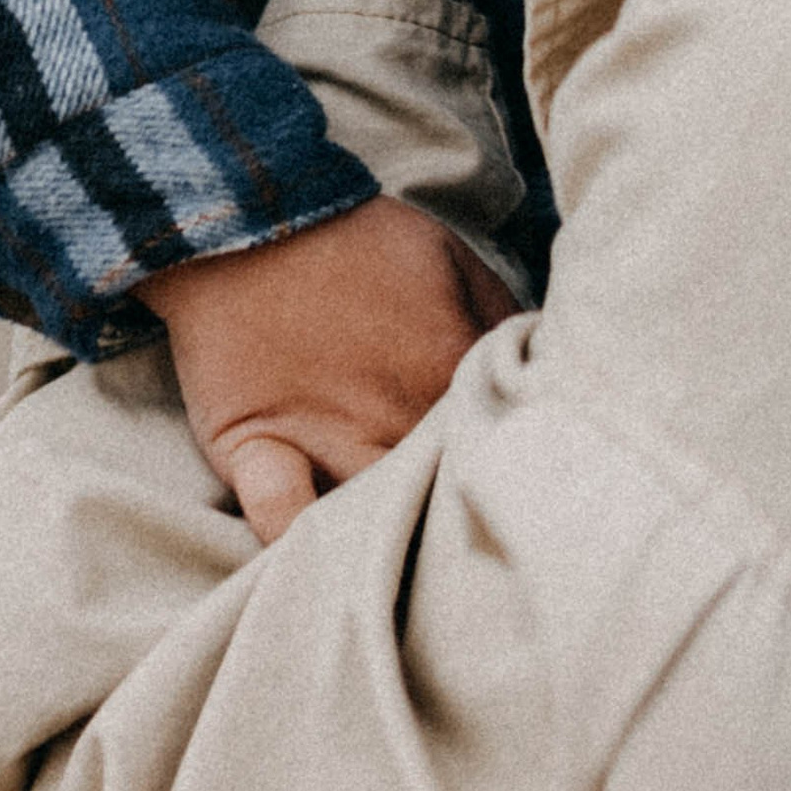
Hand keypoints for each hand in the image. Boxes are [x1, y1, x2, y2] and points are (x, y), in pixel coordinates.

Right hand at [139, 197, 521, 538]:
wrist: (248, 219)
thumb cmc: (354, 238)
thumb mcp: (449, 255)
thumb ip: (500, 317)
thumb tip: (541, 362)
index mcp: (448, 368)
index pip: (501, 436)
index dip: (513, 454)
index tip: (518, 470)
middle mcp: (393, 417)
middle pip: (444, 491)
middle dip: (463, 512)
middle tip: (477, 531)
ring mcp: (324, 440)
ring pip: (374, 522)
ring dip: (396, 541)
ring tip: (416, 569)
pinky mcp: (256, 451)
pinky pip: (279, 520)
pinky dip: (299, 549)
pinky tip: (325, 571)